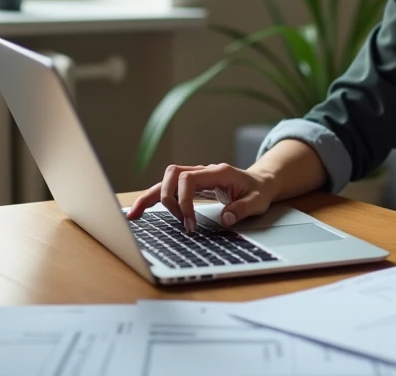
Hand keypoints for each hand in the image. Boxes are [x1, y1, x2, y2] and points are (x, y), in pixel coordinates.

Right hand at [125, 163, 274, 231]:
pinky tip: (140, 210)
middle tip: (178, 223)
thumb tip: (225, 218)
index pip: (188, 179)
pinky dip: (153, 198)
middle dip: (166, 198)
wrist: (261, 182)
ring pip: (165, 180)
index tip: (190, 224)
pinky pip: (168, 189)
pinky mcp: (190, 185)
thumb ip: (242, 209)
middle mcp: (203, 171)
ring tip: (134, 215)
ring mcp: (195, 177)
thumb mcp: (257, 202)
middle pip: (172, 175)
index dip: (183, 201)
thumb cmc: (258, 191)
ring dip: (150, 197)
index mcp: (218, 172)